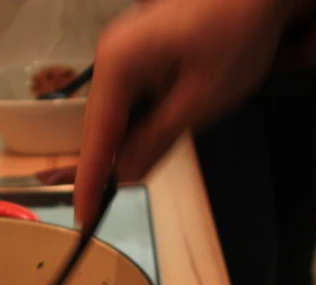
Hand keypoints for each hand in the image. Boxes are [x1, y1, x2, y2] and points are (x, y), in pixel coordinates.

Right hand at [73, 0, 309, 224]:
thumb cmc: (234, 37)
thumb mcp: (199, 100)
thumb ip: (157, 140)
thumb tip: (124, 177)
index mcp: (117, 64)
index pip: (97, 134)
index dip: (89, 179)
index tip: (81, 215)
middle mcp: (110, 57)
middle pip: (101, 124)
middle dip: (108, 162)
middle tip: (108, 200)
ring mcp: (123, 53)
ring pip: (117, 114)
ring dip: (130, 142)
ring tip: (143, 163)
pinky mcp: (139, 54)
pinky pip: (131, 100)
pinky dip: (142, 123)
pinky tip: (160, 131)